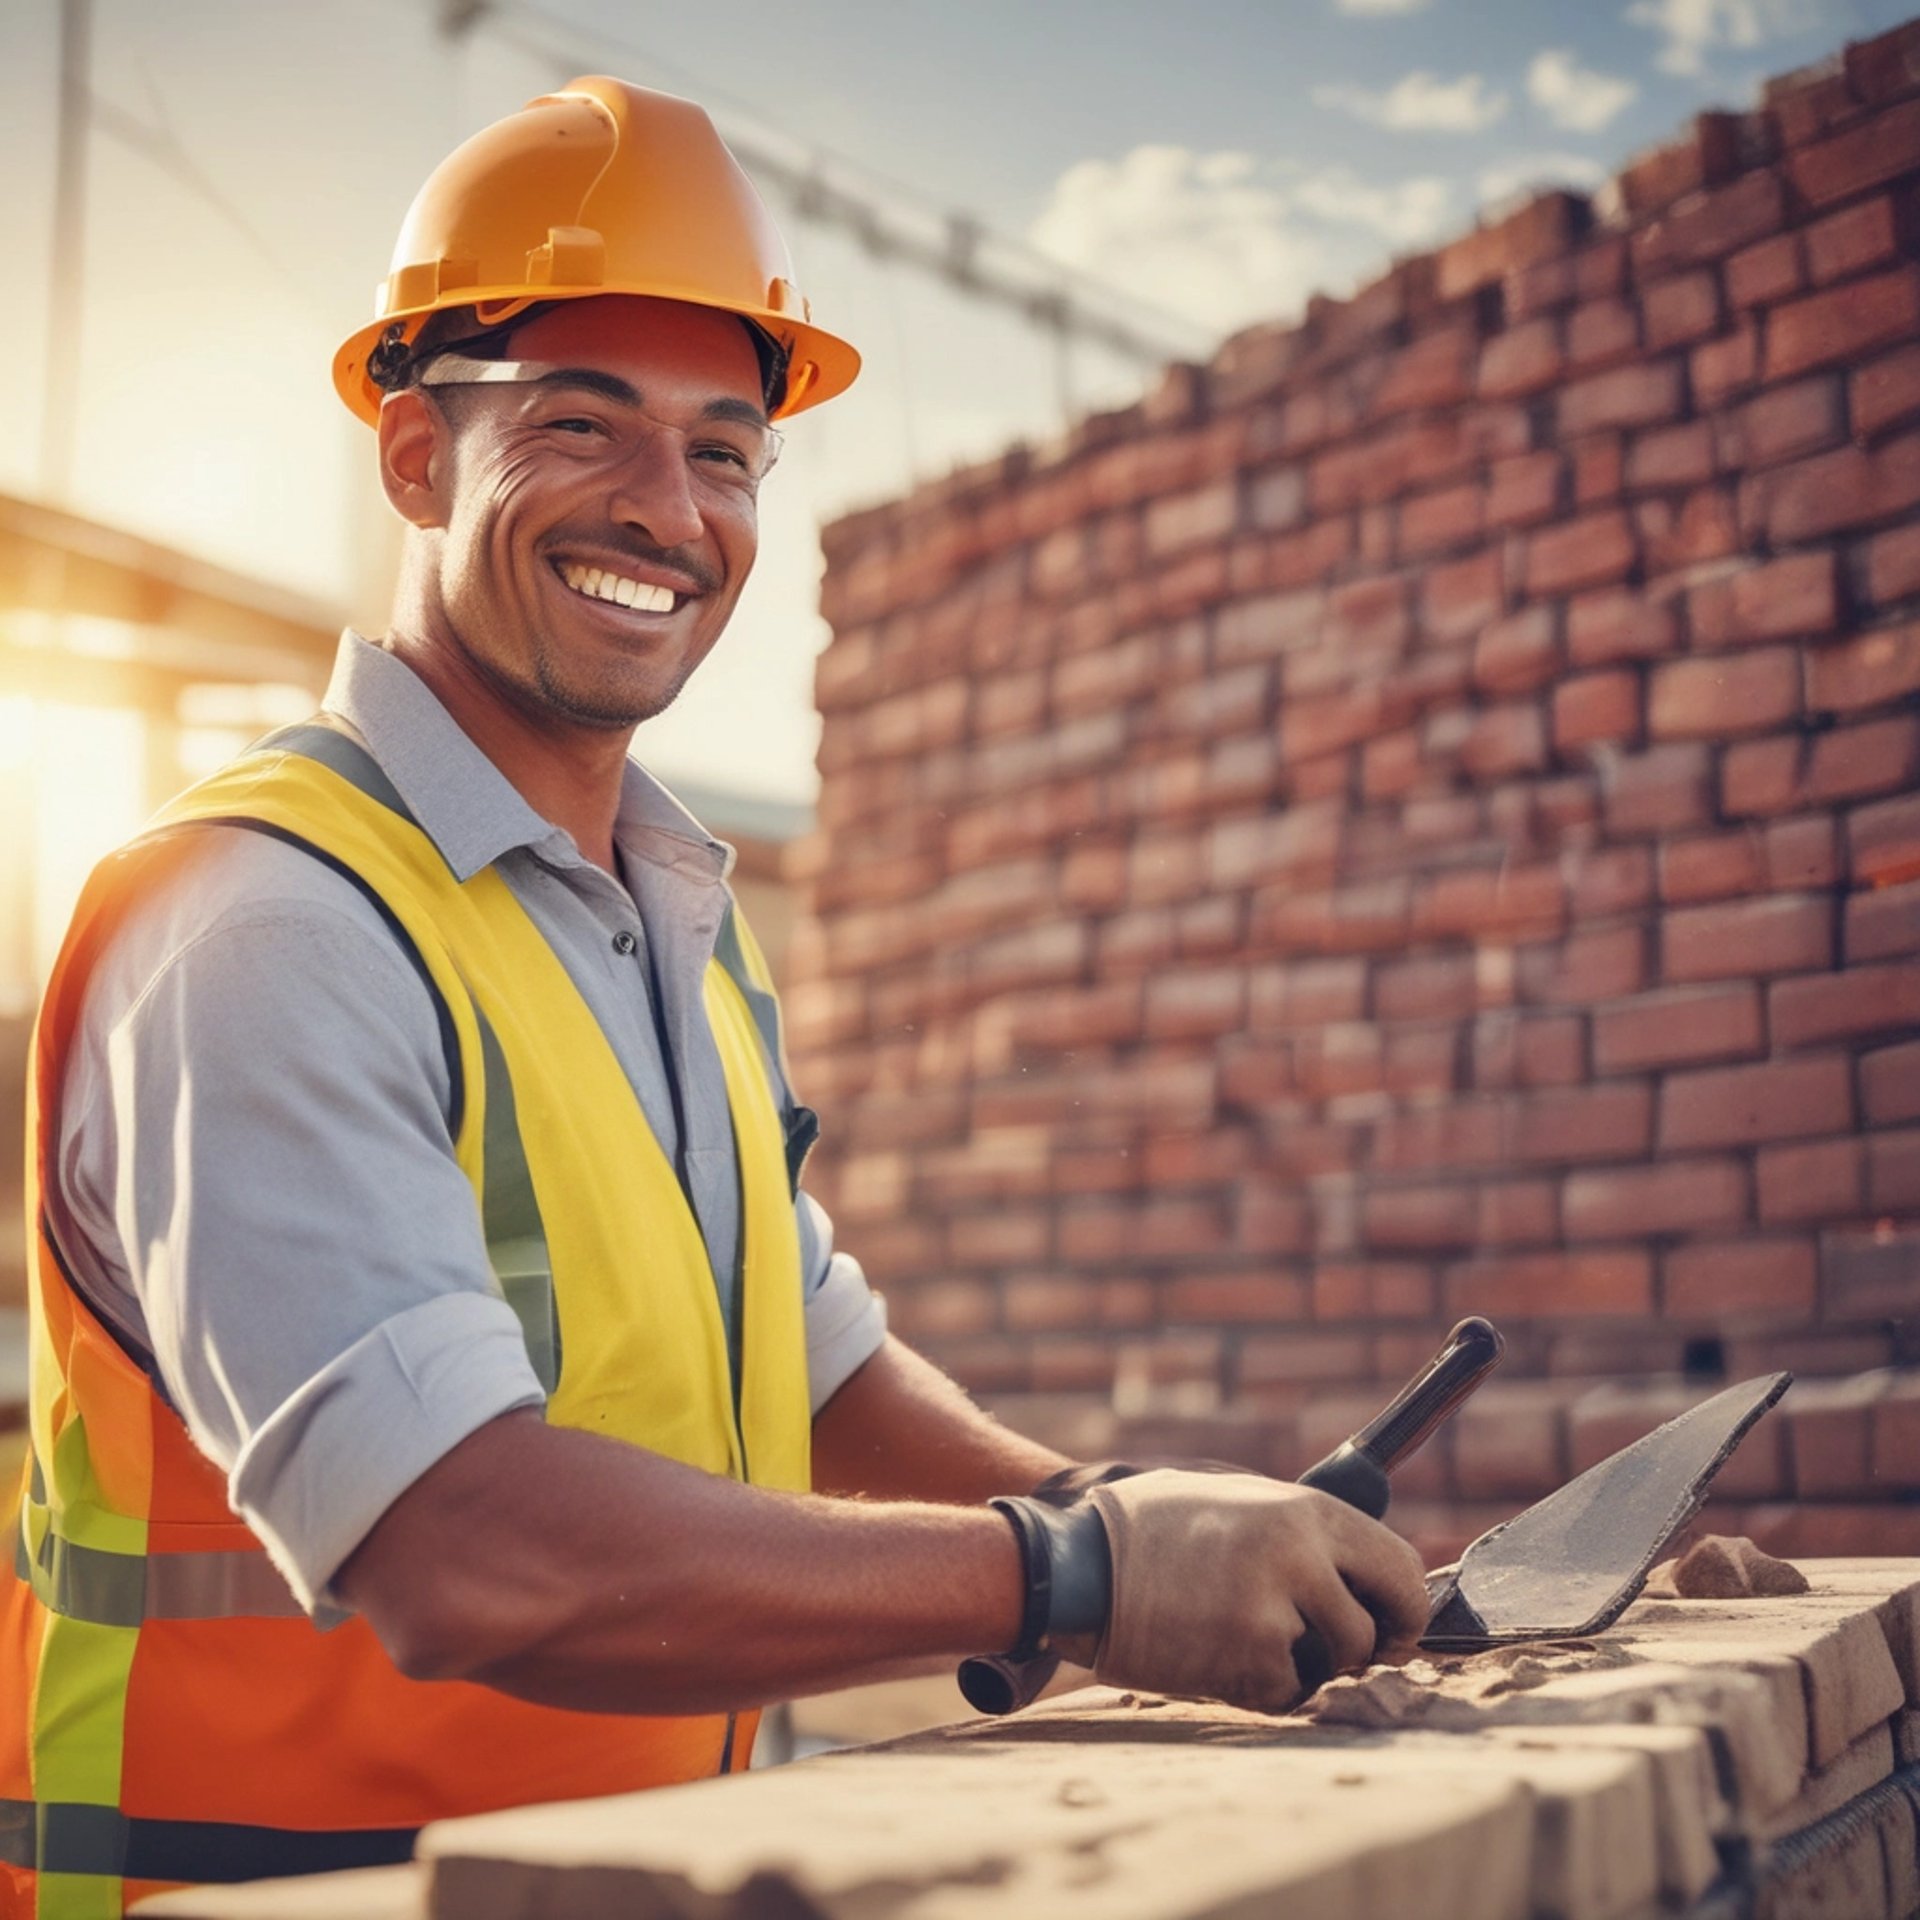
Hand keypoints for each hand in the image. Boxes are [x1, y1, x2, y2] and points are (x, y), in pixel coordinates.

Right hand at [1082, 1467, 1429, 1713]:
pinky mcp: (1246, 1659)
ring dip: (1300, 1664)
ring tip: (1242, 1634)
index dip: (1403, 1607)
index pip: (1401, 1567)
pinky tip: (1214, 1652)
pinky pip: (1284, 1692)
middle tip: (1337, 1651)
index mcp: (1305, 1509)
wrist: (1080, 1561)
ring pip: (1330, 1665)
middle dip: (1365, 1648)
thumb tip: (1368, 1576)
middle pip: (1378, 1628)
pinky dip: (1258, 1686)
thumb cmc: (1155, 1528)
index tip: (1390, 1626)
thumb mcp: (1239, 1499)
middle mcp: (1300, 1554)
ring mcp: (1274, 1609)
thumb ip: (1304, 1533)